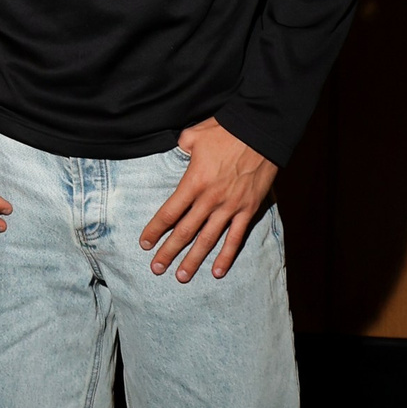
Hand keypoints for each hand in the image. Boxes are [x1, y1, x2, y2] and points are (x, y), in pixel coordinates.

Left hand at [140, 117, 276, 280]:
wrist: (261, 132)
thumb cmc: (225, 130)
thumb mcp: (194, 135)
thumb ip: (181, 148)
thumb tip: (176, 152)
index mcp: (194, 182)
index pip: (169, 212)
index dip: (155, 229)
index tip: (145, 243)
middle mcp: (209, 199)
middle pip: (185, 231)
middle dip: (169, 252)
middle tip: (156, 268)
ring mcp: (230, 207)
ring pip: (208, 240)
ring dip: (193, 260)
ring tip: (181, 277)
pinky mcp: (248, 210)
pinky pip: (236, 238)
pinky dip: (226, 256)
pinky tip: (217, 271)